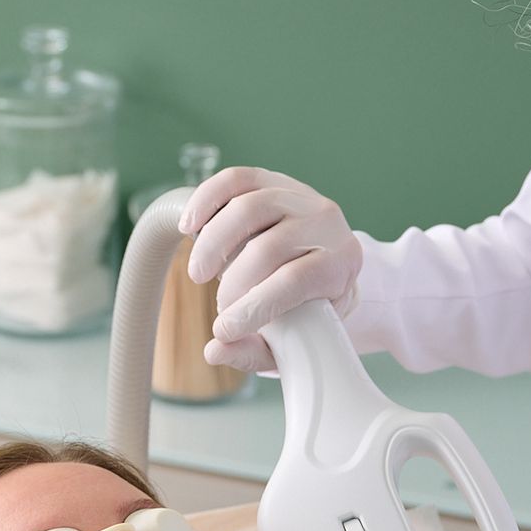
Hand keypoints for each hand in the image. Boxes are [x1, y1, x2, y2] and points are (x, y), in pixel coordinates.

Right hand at [178, 166, 363, 371]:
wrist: (325, 263)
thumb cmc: (307, 307)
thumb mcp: (294, 338)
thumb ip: (255, 351)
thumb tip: (214, 351)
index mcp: (341, 263)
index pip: (295, 281)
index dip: (254, 307)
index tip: (224, 330)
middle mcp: (327, 222)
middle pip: (270, 247)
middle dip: (234, 284)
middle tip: (220, 307)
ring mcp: (299, 195)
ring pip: (249, 208)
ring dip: (213, 245)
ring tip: (199, 274)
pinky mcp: (272, 180)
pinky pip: (235, 180)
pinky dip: (205, 201)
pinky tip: (189, 228)